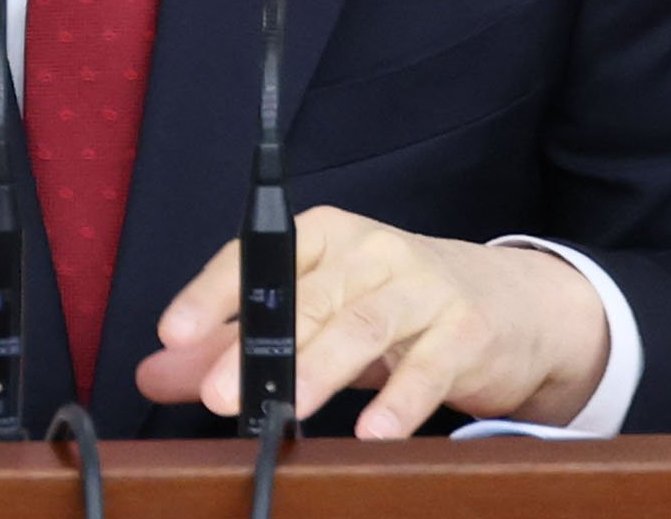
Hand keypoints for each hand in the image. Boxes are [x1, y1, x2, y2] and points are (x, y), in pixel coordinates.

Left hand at [135, 207, 609, 437]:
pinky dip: (400, 400)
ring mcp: (422, 286)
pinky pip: (428, 365)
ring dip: (320, 370)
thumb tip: (157, 370)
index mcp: (326, 238)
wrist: (513, 304)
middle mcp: (372, 251)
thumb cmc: (399, 306)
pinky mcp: (465, 329)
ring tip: (288, 410)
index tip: (172, 334)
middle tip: (214, 392)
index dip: (212, 293)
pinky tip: (373, 432)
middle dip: (258, 347)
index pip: (259, 256)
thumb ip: (238, 343)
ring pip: (362, 325)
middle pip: (308, 295)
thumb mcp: (320, 313)